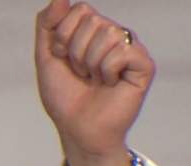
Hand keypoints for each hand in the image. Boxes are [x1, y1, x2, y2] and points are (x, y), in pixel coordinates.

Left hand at [34, 0, 154, 165]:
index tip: (63, 60)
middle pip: (92, 19)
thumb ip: (48, 24)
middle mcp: (114, 35)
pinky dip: (108, 70)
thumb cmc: (65, 97)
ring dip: (90, 63)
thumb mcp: (46, 57)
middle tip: (82, 74)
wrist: (77, 130)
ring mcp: (130, 48)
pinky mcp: (143, 65)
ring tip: (95, 80)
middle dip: (75, 51)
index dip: (63, 37)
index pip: (79, 9)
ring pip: (107, 33)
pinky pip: (123, 51)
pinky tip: (110, 83)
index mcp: (93, 30)